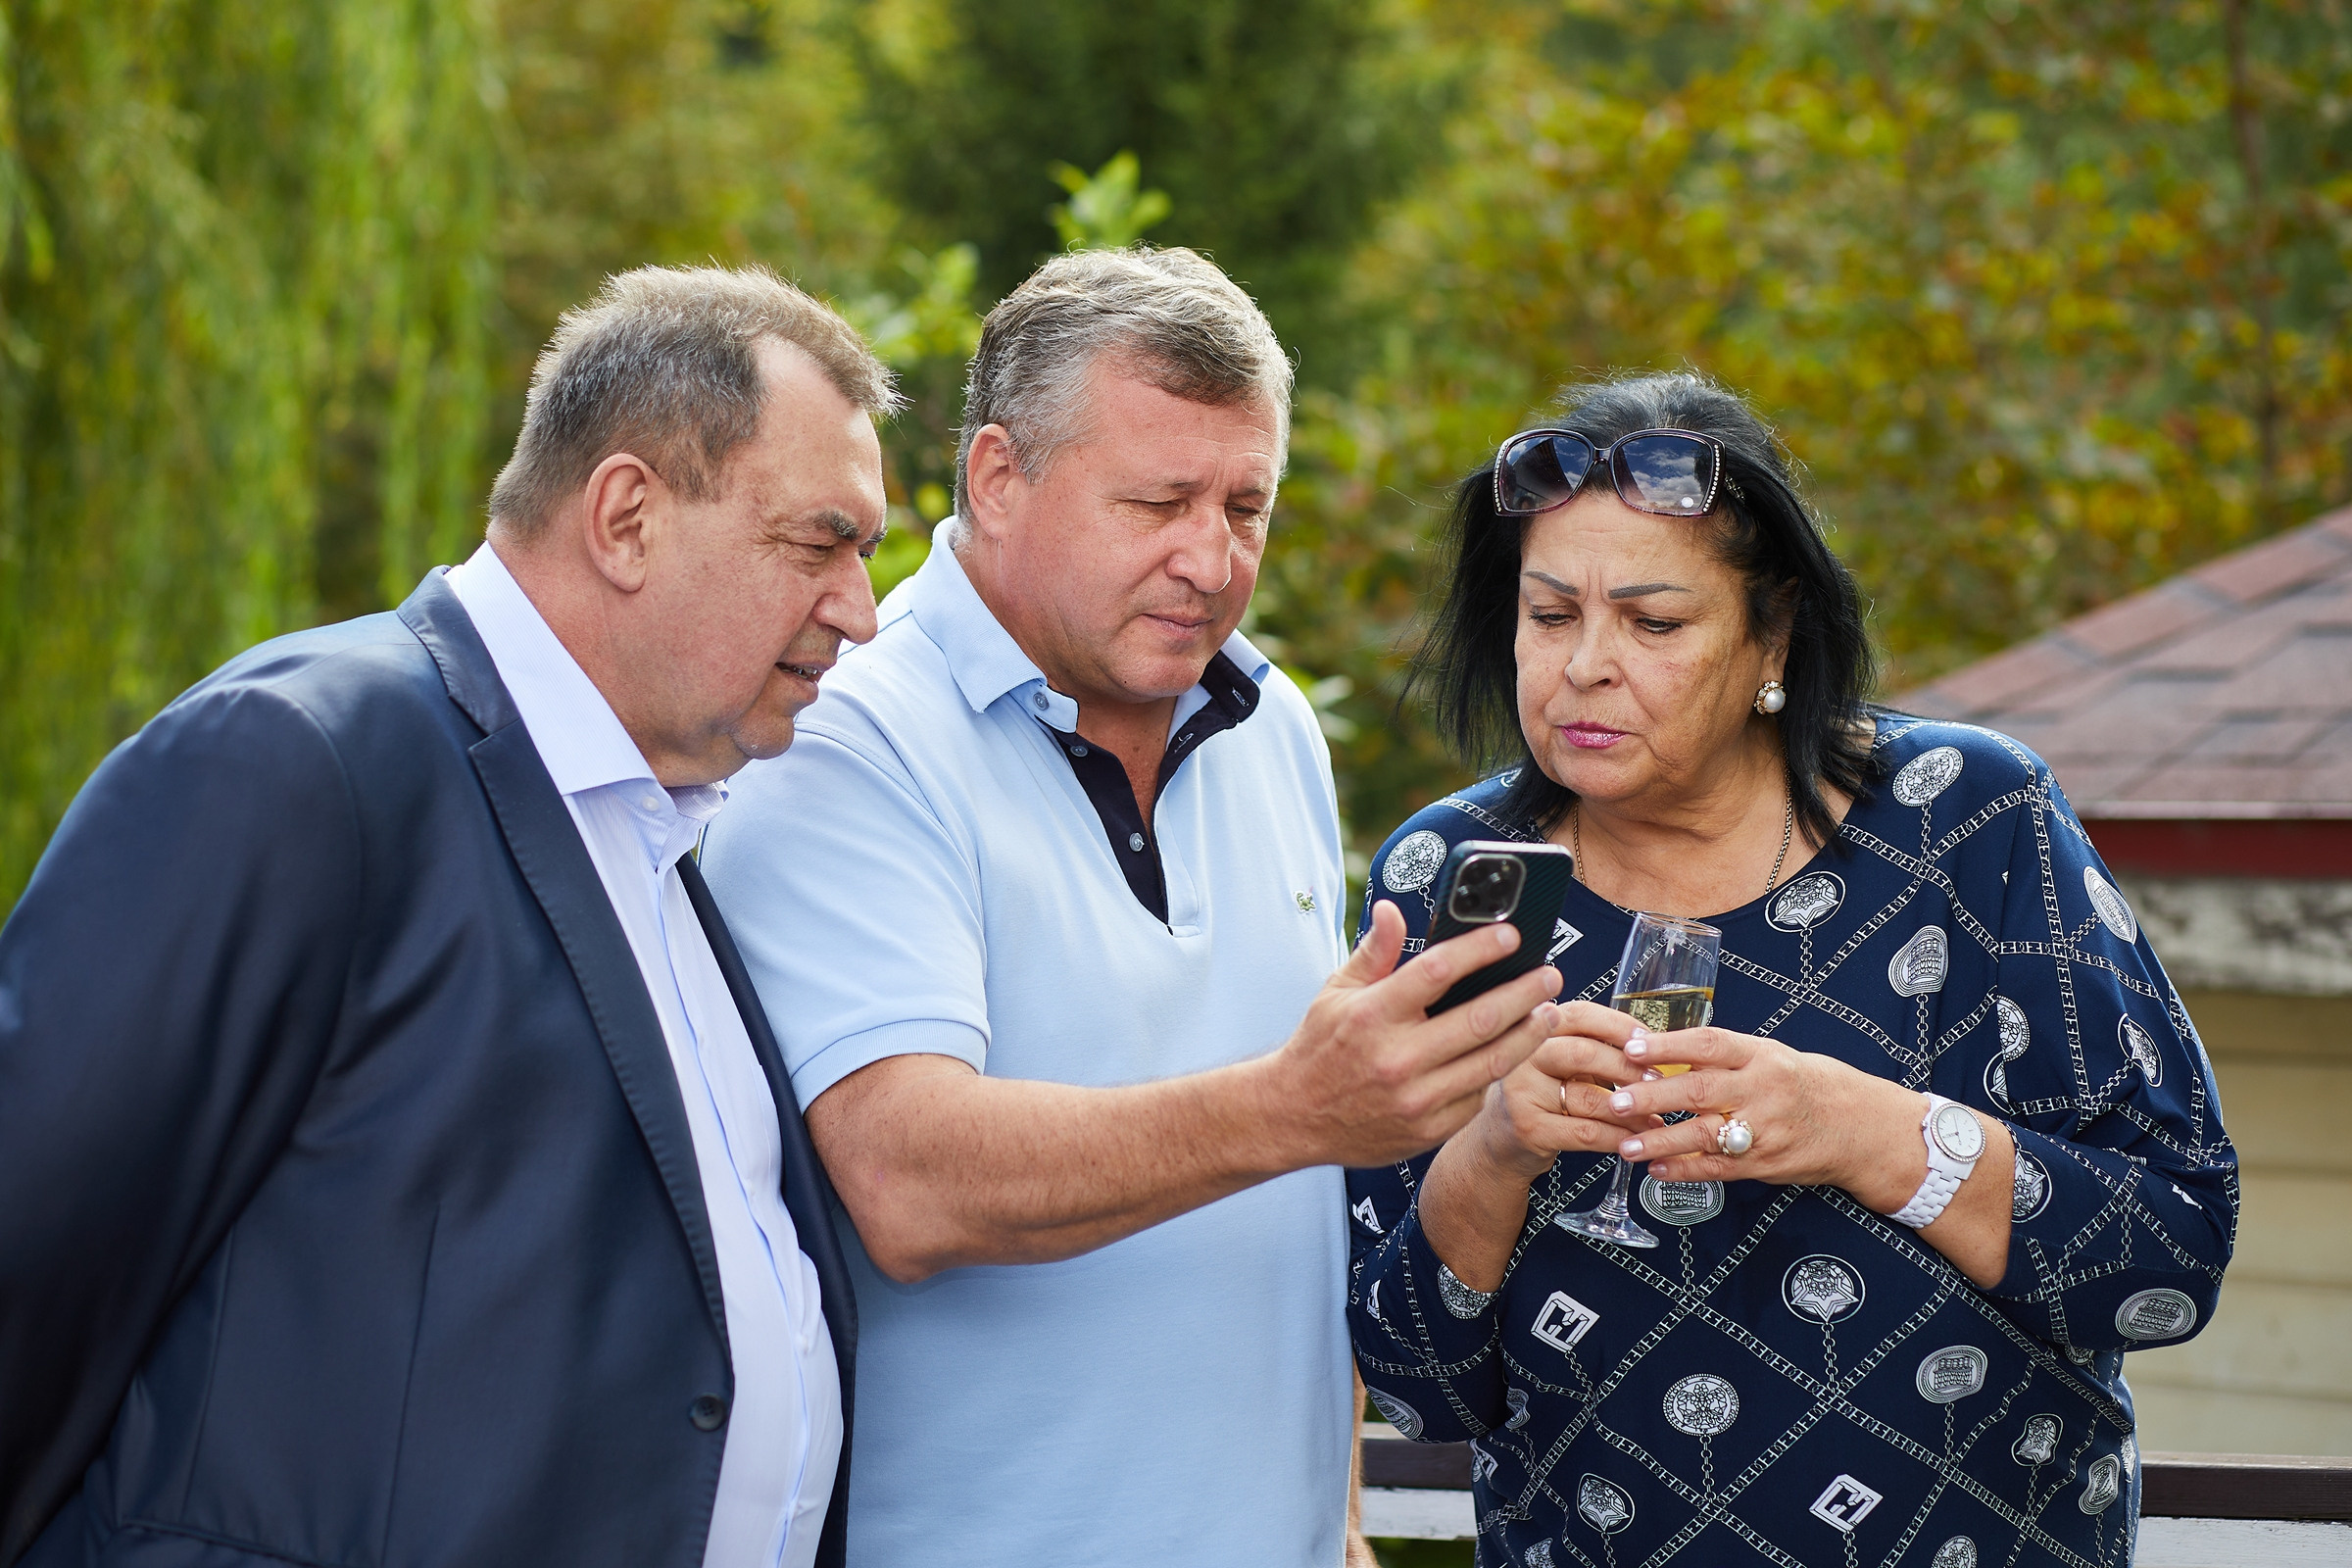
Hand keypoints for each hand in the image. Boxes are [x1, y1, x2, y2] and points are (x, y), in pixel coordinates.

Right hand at [1268, 900, 1561, 1168]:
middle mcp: (1395, 1057)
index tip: (1511, 934)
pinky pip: (1478, 1097)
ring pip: (1491, 1062)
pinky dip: (1500, 1072)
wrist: (1292, 1117)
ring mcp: (1415, 1099)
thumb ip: (1374, 952)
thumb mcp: (1337, 992)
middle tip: (1549, 975)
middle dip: (1524, 993)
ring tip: (1549, 1013)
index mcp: (1372, 1014)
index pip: (1437, 971)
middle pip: (1480, 1019)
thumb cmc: (1319, 1048)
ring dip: (1529, 1034)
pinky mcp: (1428, 1129)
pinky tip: (1514, 1051)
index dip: (1480, 949)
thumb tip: (1394, 910)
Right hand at [1462, 1001, 1655, 1183]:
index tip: (1649, 1039)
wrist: (1497, 1141)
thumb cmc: (1538, 1096)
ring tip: (1655, 1115)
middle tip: (1658, 1079)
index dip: (1618, 1025)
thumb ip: (1590, 1047)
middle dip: (1629, 1067)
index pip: (1579, 1015)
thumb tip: (1653, 1047)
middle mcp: (1522, 1057)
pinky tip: (1633, 1138)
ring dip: (1631, 1109)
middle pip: (1583, 1053)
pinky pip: (1585, 1132)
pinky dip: (1616, 1136)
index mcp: (1535, 1031)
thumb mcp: (1556, 1062)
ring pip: (1588, 1097)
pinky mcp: (1529, 1129)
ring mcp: (1522, 1093)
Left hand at [1602, 1025, 1927, 1204]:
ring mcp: (1765, 1129)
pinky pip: (1719, 1168)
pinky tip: (1656, 1170)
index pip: (1708, 1044)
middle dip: (1653, 1097)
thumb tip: (1659, 1050)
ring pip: (1705, 1135)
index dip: (1668, 1045)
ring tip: (1624, 1145)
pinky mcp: (1766, 1163)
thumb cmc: (1804, 1084)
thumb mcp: (1770, 1055)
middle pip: (1700, 1090)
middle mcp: (1763, 1089)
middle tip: (1615, 1100)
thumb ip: (1722, 1057)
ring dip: (1661, 1141)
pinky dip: (1685, 1171)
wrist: (1859, 1126)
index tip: (1632, 1047)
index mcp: (1761, 1054)